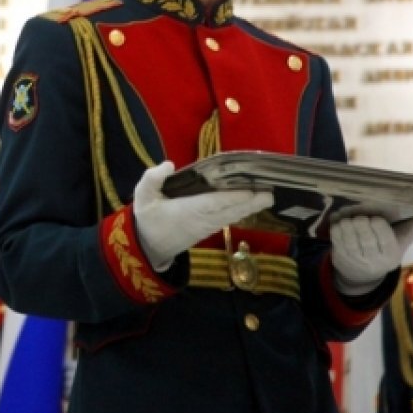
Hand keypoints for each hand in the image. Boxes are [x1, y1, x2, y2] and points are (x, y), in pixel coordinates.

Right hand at [133, 161, 273, 270]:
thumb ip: (152, 179)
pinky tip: (252, 203)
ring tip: (267, 196)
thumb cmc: (147, 220)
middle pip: (229, 211)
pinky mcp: (208, 229)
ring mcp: (206, 226)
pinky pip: (228, 218)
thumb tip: (169, 164)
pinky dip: (240, 211)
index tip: (250, 191)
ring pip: (231, 216)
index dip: (232, 198)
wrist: (148, 248)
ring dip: (249, 207)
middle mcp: (201, 220)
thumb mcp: (142, 197)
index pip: (213, 203)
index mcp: (186, 211)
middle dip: (250, 203)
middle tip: (269, 194)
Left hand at [330, 214, 412, 294]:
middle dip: (361, 222)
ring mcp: (355, 258)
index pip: (384, 237)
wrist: (362, 276)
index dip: (378, 224)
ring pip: (349, 236)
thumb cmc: (384, 252)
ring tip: (350, 219)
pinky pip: (336, 238)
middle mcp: (373, 259)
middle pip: (365, 236)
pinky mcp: (339, 256)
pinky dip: (337, 227)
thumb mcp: (401, 244)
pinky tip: (341, 222)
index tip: (376, 218)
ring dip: (348, 223)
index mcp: (390, 254)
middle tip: (361, 217)